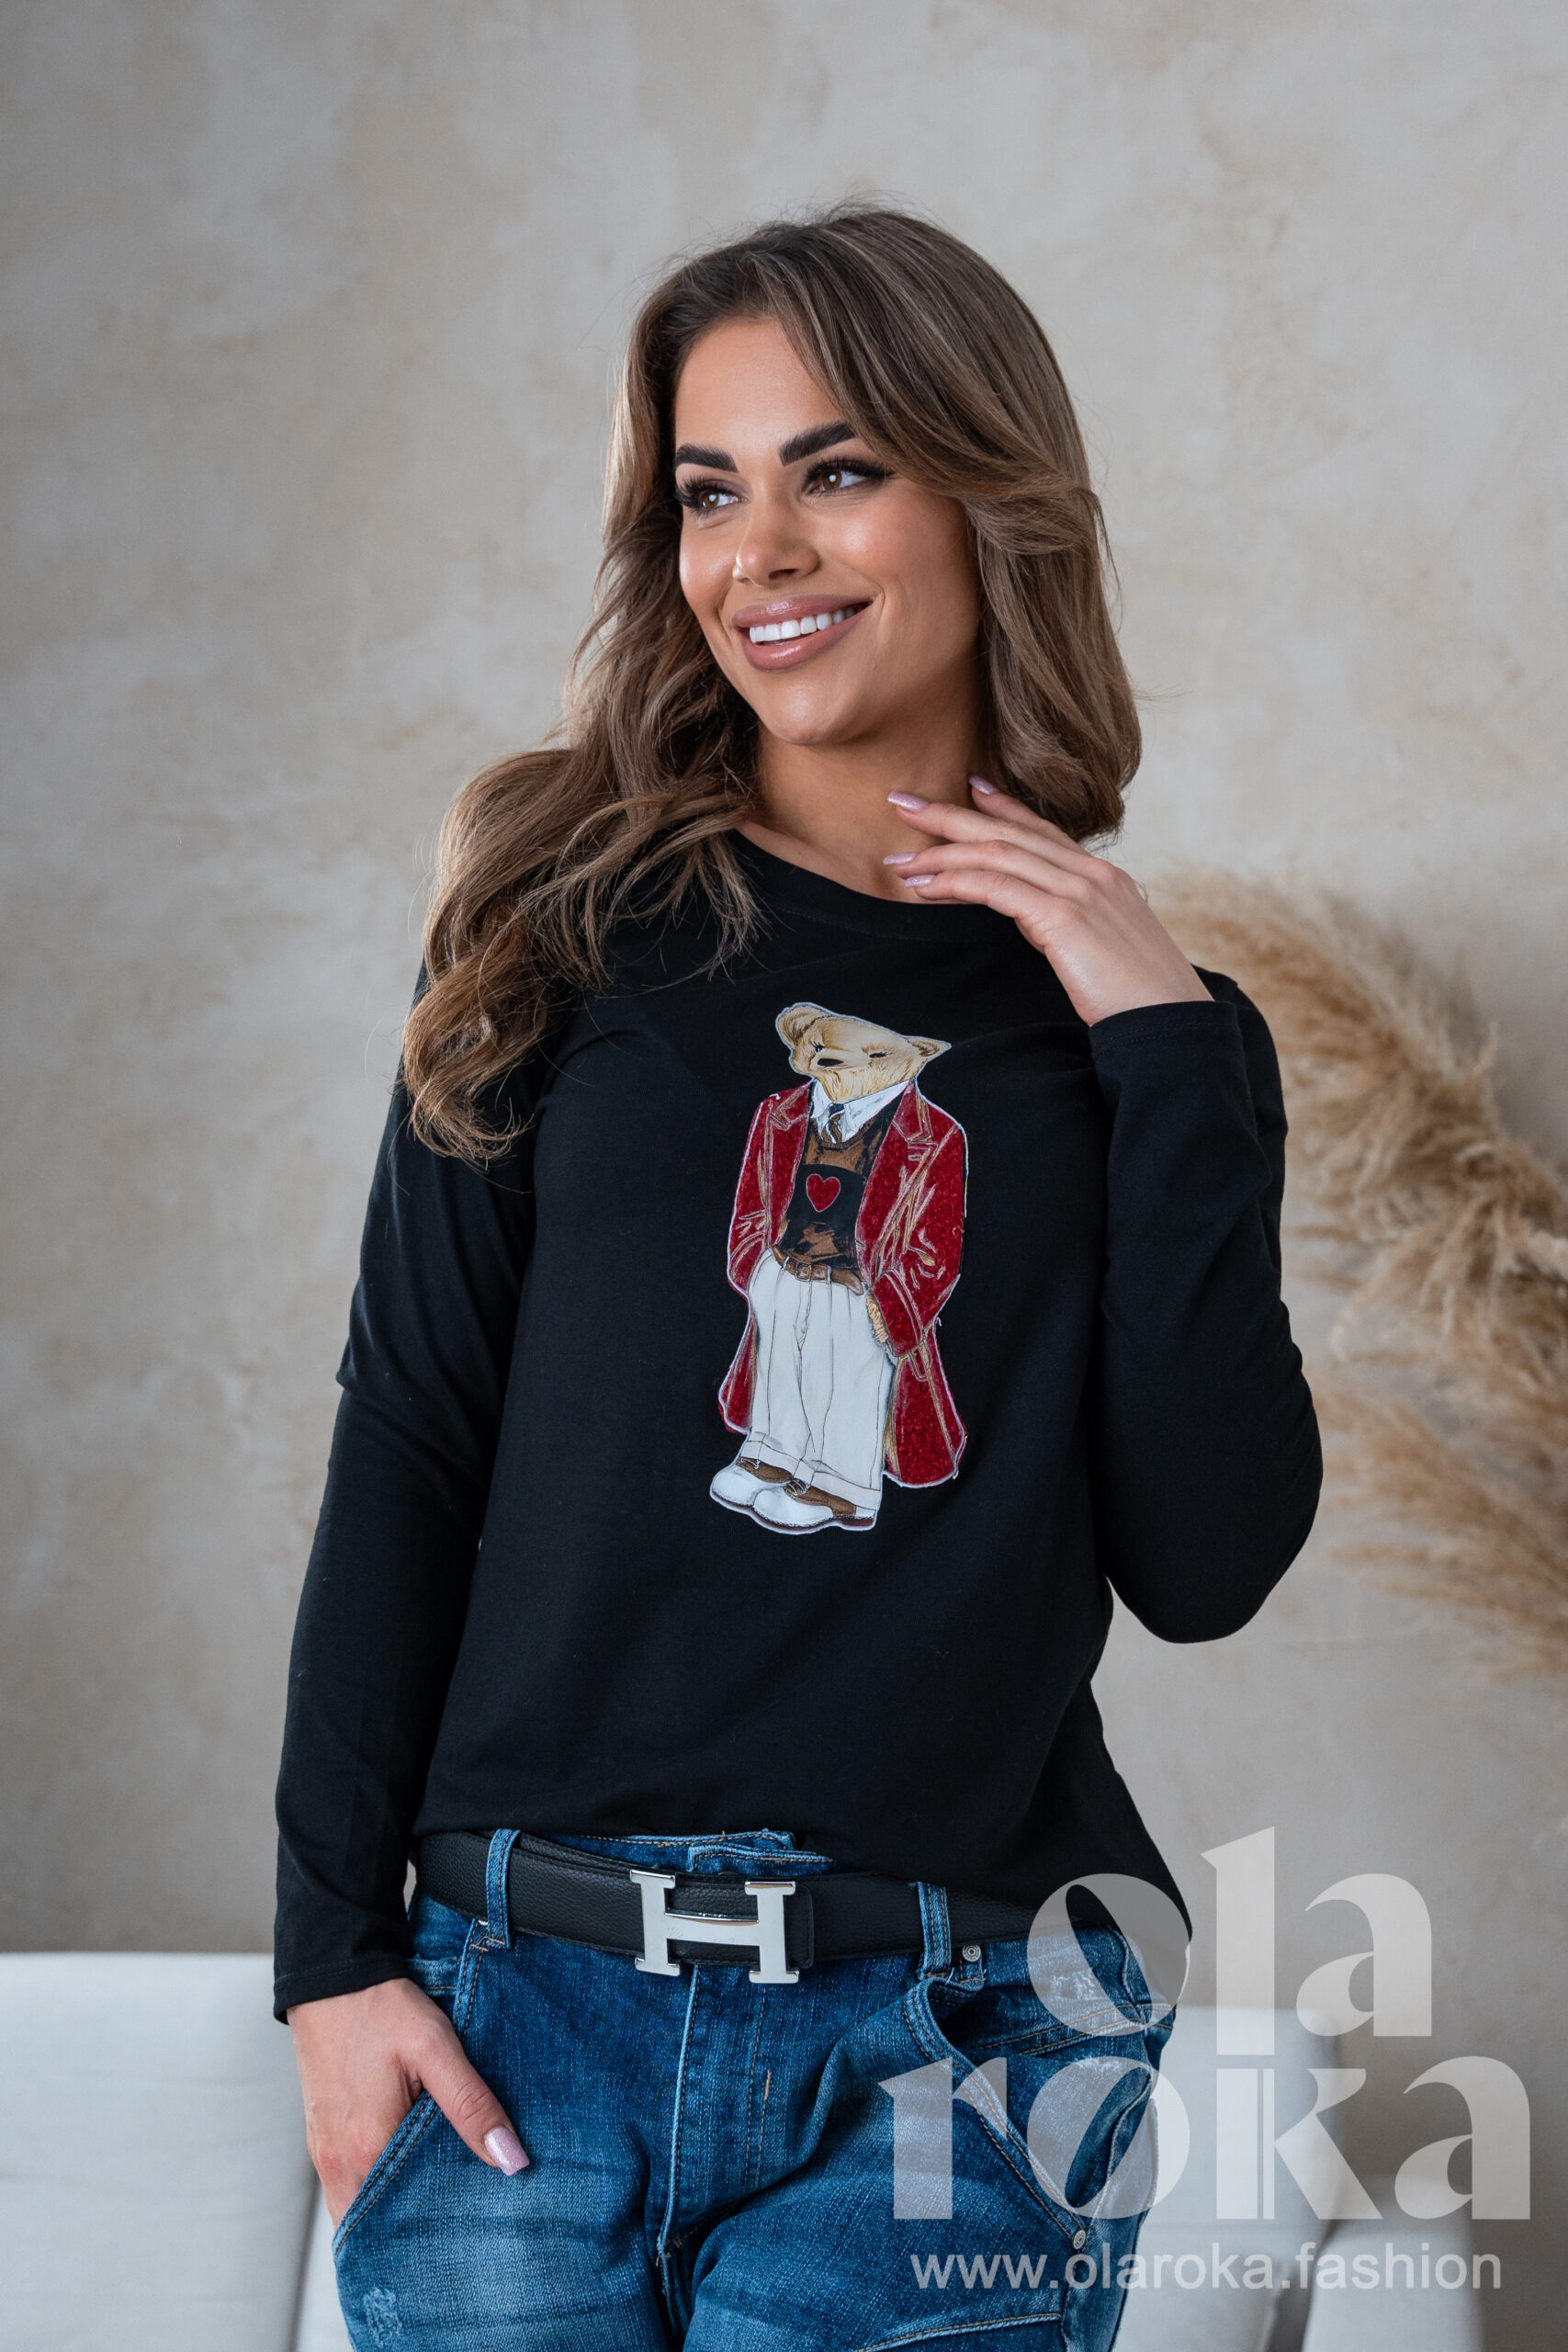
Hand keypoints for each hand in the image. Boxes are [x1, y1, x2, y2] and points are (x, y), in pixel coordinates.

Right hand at [288, 1975, 527, 2224]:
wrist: (331, 1976)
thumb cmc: (380, 2008)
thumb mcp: (435, 2048)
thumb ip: (471, 2106)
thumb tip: (510, 2160)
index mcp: (366, 2149)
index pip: (401, 2225)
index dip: (435, 2237)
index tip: (469, 2236)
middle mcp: (338, 2163)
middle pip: (377, 2225)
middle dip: (415, 2232)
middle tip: (460, 2225)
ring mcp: (324, 2153)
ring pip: (360, 2208)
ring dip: (394, 2211)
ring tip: (439, 2201)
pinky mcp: (321, 2138)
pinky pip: (348, 2185)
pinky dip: (376, 2190)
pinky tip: (408, 2172)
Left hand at [885, 779, 1210, 1026]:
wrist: (1170, 1026)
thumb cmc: (1138, 1000)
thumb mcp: (1102, 949)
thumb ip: (1069, 924)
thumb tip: (1034, 919)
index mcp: (1105, 878)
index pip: (1044, 830)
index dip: (1003, 806)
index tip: (968, 787)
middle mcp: (1093, 874)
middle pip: (1010, 832)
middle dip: (951, 815)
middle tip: (903, 802)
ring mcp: (1081, 891)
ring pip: (997, 853)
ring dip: (940, 853)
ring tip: (898, 858)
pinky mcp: (1064, 918)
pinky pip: (996, 886)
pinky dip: (955, 881)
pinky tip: (925, 886)